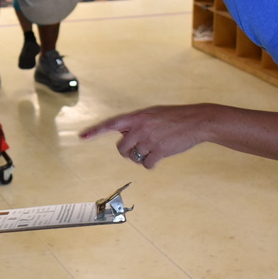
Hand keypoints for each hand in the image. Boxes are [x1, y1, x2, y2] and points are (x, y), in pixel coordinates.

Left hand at [80, 104, 207, 168]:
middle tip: (138, 149)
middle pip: (121, 148)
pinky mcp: (159, 150)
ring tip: (154, 148)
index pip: (111, 124)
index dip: (96, 131)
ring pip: (134, 157)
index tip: (82, 136)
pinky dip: (151, 164)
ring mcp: (149, 139)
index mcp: (136, 117)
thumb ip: (136, 123)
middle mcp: (140, 128)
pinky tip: (160, 156)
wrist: (196, 121)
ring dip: (142, 157)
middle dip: (127, 152)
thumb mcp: (152, 114)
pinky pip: (146, 164)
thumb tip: (125, 136)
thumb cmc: (174, 118)